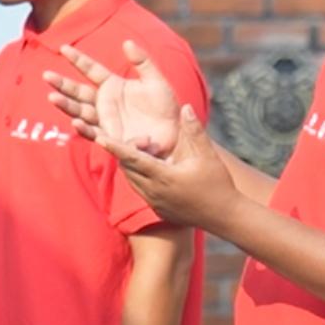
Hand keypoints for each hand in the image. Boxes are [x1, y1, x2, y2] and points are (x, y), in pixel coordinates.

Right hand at [48, 42, 186, 158]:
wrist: (176, 135)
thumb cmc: (166, 109)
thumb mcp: (156, 81)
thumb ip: (142, 62)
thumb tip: (126, 42)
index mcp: (113, 85)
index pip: (91, 69)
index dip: (78, 59)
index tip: (64, 47)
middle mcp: (105, 103)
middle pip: (79, 92)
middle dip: (62, 84)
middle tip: (46, 75)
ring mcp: (106, 121)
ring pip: (81, 112)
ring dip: (67, 105)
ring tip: (52, 97)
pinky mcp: (112, 139)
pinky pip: (95, 133)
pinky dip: (85, 129)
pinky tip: (75, 122)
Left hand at [101, 104, 242, 227]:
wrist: (226, 217)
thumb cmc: (218, 184)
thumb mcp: (208, 155)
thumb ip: (194, 131)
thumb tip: (185, 107)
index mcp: (164, 177)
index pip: (132, 159)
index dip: (115, 147)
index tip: (99, 137)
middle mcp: (155, 192)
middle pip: (128, 169)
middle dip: (123, 153)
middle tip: (128, 138)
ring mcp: (156, 203)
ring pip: (132, 181)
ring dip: (130, 166)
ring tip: (134, 150)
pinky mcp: (159, 210)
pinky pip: (141, 191)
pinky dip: (138, 178)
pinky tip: (145, 169)